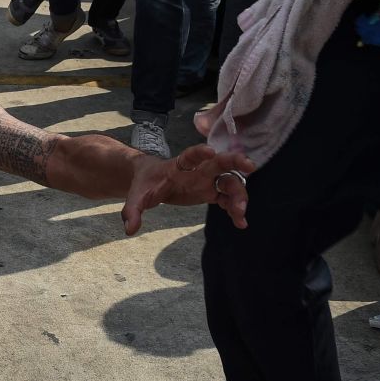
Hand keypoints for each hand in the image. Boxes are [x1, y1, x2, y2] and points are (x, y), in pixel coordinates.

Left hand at [121, 145, 256, 235]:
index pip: (191, 155)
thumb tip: (129, 229)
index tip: (211, 151)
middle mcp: (198, 170)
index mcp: (179, 165)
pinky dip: (235, 209)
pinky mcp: (211, 192)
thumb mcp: (136, 196)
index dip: (200, 153)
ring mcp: (207, 180)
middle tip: (250, 166)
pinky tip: (241, 223)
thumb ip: (133, 211)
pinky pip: (227, 199)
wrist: (150, 180)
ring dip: (238, 194)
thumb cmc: (145, 183)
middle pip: (221, 162)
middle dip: (236, 162)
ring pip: (229, 182)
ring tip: (240, 213)